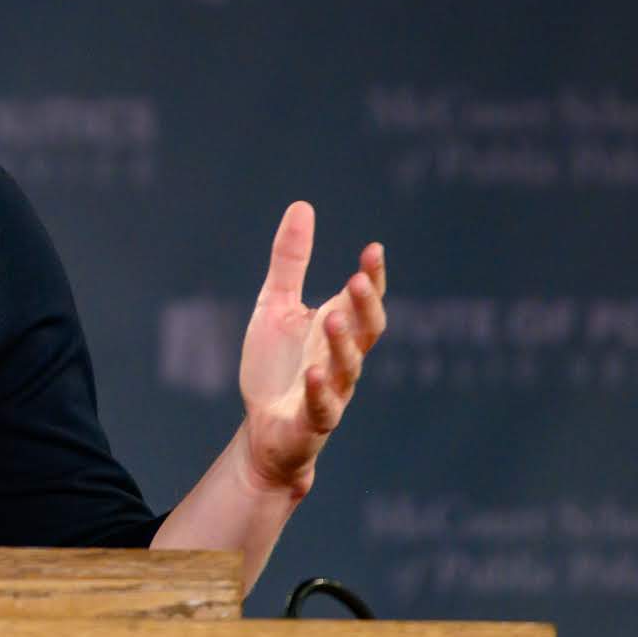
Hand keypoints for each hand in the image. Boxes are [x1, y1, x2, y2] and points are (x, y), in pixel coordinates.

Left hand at [236, 201, 386, 496]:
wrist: (264, 431)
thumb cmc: (276, 367)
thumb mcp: (276, 305)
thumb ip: (290, 261)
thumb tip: (302, 205)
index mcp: (336, 328)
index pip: (364, 301)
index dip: (373, 278)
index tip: (374, 249)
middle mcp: (341, 358)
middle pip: (366, 332)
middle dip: (364, 307)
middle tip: (357, 280)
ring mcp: (331, 391)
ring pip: (347, 368)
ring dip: (343, 344)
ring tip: (331, 317)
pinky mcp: (313, 421)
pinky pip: (323, 407)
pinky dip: (320, 390)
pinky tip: (313, 373)